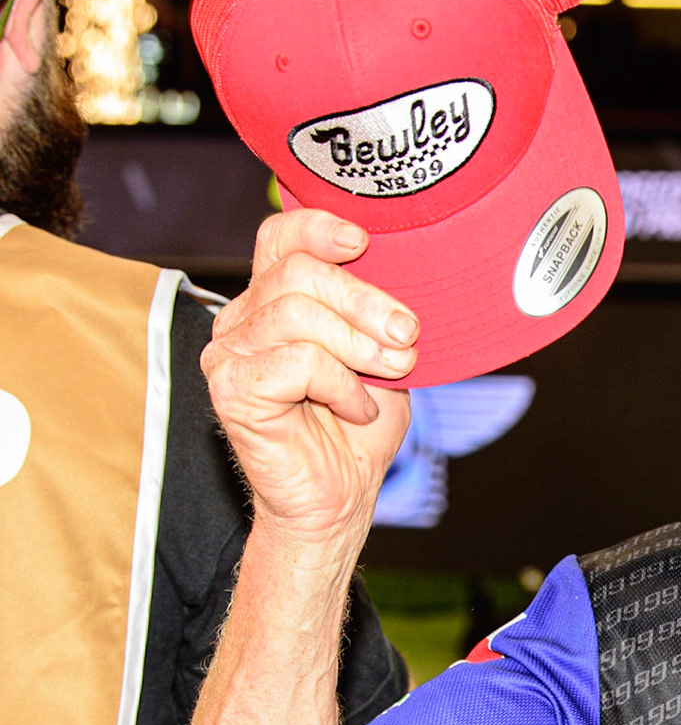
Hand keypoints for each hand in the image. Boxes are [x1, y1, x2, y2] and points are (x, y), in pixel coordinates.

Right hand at [201, 208, 417, 539]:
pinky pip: (297, 360)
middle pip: (298, 272)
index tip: (365, 241)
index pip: (279, 238)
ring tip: (387, 373)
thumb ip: (379, 314)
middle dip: (365, 301)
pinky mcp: (230, 387)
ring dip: (359, 345)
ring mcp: (228, 352)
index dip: (318, 228)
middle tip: (407, 336)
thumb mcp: (382, 356)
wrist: (341, 495)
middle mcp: (242, 319)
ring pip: (298, 314)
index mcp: (273, 301)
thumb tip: (403, 271)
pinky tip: (354, 408)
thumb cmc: (359, 426)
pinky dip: (341, 384)